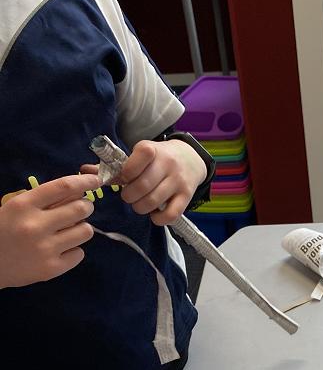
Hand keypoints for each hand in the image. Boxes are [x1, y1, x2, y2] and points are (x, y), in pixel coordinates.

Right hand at [0, 174, 99, 287]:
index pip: (63, 187)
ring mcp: (45, 249)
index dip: (85, 182)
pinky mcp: (52, 269)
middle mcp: (35, 225)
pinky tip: (61, 250)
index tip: (96, 180)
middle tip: (81, 209)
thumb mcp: (16, 208)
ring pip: (86, 231)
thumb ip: (44, 200)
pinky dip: (74, 250)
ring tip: (70, 230)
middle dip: (86, 206)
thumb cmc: (2, 231)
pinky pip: (79, 253)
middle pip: (81, 208)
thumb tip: (78, 191)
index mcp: (23, 205)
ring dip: (82, 228)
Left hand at [82, 139, 206, 225]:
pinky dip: (158, 219)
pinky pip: (170, 215)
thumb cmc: (156, 160)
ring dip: (141, 207)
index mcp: (151, 150)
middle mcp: (167, 164)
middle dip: (129, 196)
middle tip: (129, 196)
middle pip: (142, 187)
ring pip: (153, 202)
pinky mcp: (187, 196)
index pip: (136, 161)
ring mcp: (178, 181)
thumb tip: (83, 171)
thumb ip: (112, 167)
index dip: (126, 174)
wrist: (190, 159)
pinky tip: (154, 214)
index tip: (125, 179)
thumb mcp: (138, 157)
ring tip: (140, 203)